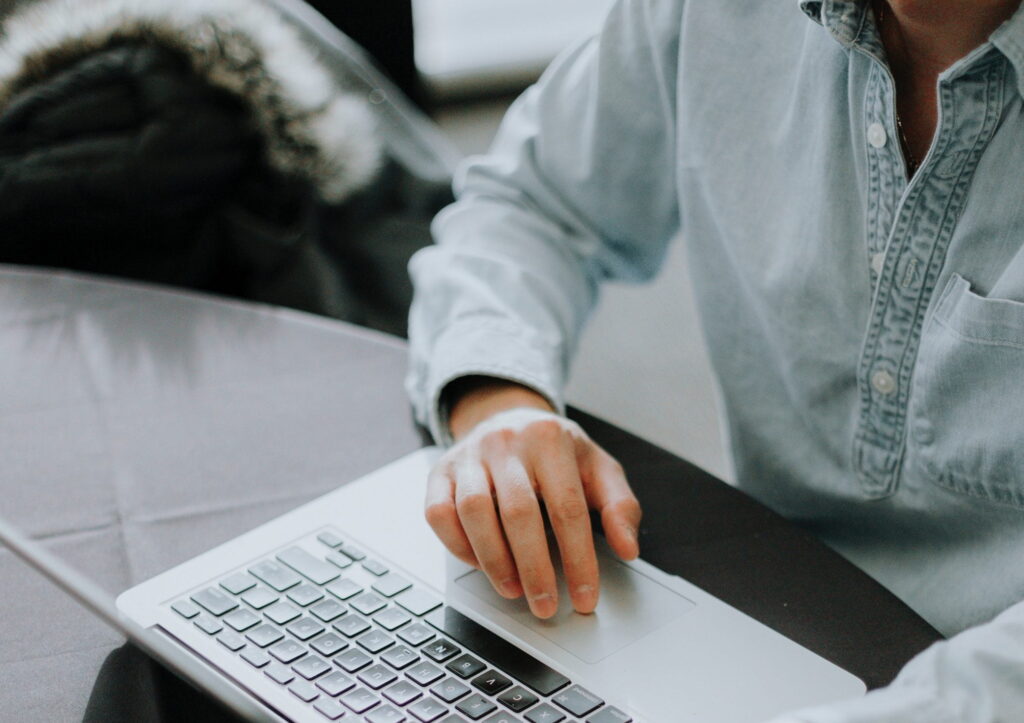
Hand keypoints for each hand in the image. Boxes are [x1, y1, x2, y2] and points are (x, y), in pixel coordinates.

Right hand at [425, 381, 641, 618]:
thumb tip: (628, 548)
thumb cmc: (555, 450)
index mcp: (550, 439)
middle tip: (545, 605)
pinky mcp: (440, 471)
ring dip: (493, 560)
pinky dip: (457, 545)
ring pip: (473, 511)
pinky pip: (438, 512)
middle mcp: (506, 443)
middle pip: (519, 513)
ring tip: (513, 590)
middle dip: (534, 568)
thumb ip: (620, 505)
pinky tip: (479, 564)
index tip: (584, 597)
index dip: (578, 559)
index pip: (568, 508)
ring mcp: (469, 456)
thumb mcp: (598, 467)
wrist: (506, 414)